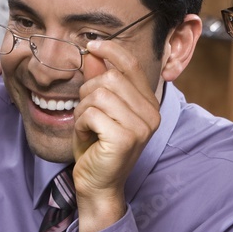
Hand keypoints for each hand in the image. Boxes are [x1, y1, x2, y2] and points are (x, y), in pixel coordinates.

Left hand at [71, 39, 159, 231]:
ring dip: (83, 110)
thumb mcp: (98, 110)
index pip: (132, 65)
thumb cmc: (98, 149)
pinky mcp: (125, 138)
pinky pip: (92, 113)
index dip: (111, 51)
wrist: (98, 186)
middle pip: (111, 78)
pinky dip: (81, 124)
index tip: (91, 46)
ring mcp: (141, 126)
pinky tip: (86, 137)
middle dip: (88, 92)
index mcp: (149, 104)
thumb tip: (94, 52)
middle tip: (86, 114)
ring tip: (86, 127)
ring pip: (99, 94)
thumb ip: (100, 81)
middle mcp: (151, 114)